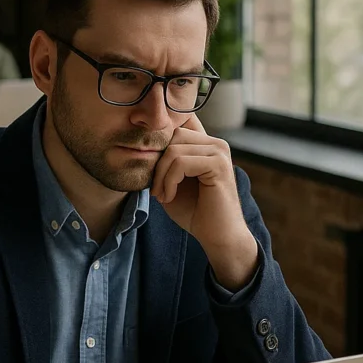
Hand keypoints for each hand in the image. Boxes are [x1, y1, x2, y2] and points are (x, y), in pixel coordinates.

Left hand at [150, 113, 257, 289]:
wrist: (217, 237)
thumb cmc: (194, 211)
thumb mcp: (171, 181)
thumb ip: (163, 162)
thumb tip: (142, 142)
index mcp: (206, 144)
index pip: (177, 125)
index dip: (159, 141)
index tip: (151, 168)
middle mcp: (215, 143)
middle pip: (172, 135)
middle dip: (157, 163)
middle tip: (155, 189)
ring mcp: (219, 151)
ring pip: (174, 150)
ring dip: (161, 175)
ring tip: (162, 195)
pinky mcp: (218, 164)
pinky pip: (180, 162)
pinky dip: (169, 181)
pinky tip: (169, 197)